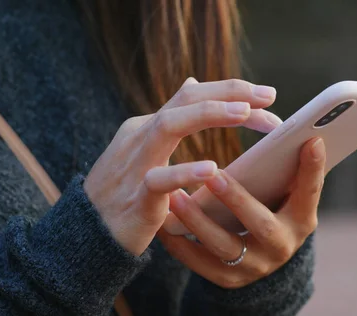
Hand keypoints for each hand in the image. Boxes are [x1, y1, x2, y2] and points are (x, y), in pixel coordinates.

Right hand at [84, 78, 281, 255]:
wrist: (87, 232)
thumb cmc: (124, 191)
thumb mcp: (147, 148)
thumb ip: (173, 119)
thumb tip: (192, 82)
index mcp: (148, 126)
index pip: (192, 96)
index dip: (231, 92)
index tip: (268, 97)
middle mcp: (141, 136)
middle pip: (185, 100)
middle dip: (229, 93)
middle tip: (269, 96)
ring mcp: (136, 164)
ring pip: (169, 125)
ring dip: (209, 115)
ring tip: (245, 114)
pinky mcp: (135, 197)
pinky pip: (159, 180)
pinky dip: (185, 172)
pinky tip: (212, 168)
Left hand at [158, 138, 324, 288]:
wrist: (259, 258)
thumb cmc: (271, 208)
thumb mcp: (287, 193)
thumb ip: (288, 168)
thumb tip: (296, 130)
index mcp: (302, 220)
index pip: (310, 193)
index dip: (312, 169)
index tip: (311, 140)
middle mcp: (282, 246)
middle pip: (261, 224)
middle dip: (237, 199)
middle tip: (213, 174)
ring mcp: (253, 267)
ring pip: (224, 246)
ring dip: (197, 221)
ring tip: (174, 196)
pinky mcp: (226, 278)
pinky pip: (198, 261)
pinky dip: (179, 241)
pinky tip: (162, 220)